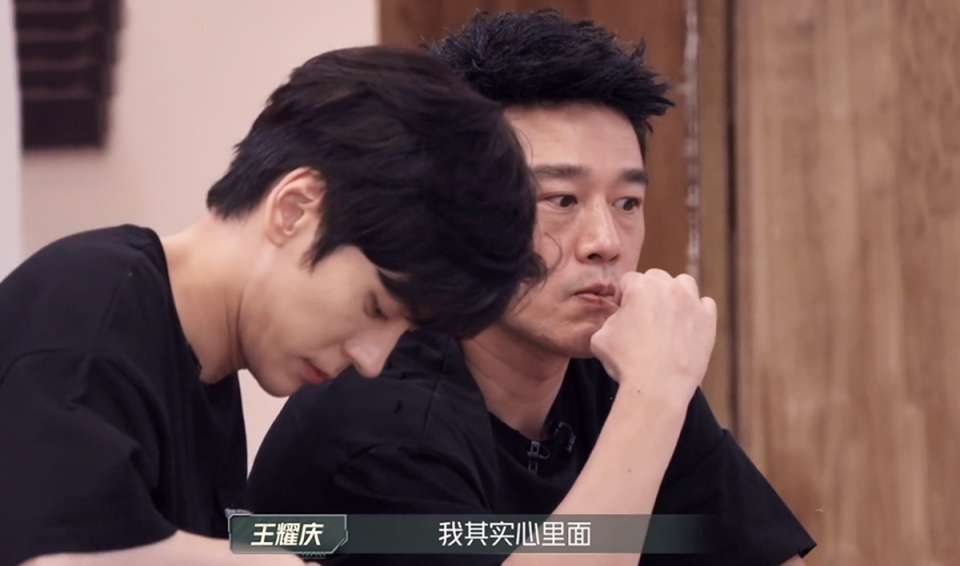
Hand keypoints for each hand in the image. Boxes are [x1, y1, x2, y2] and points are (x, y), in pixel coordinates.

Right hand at [590, 269, 716, 404]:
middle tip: (644, 317)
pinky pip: (704, 305)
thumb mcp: (600, 337)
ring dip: (675, 294)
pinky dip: (696, 312)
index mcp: (640, 286)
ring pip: (683, 284)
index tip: (623, 313)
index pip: (628, 280)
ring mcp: (691, 302)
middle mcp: (668, 288)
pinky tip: (685, 327)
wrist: (657, 387)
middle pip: (656, 278)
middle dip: (649, 293)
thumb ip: (610, 320)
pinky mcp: (708, 320)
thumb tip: (619, 319)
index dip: (623, 297)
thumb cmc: (625, 362)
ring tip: (667, 316)